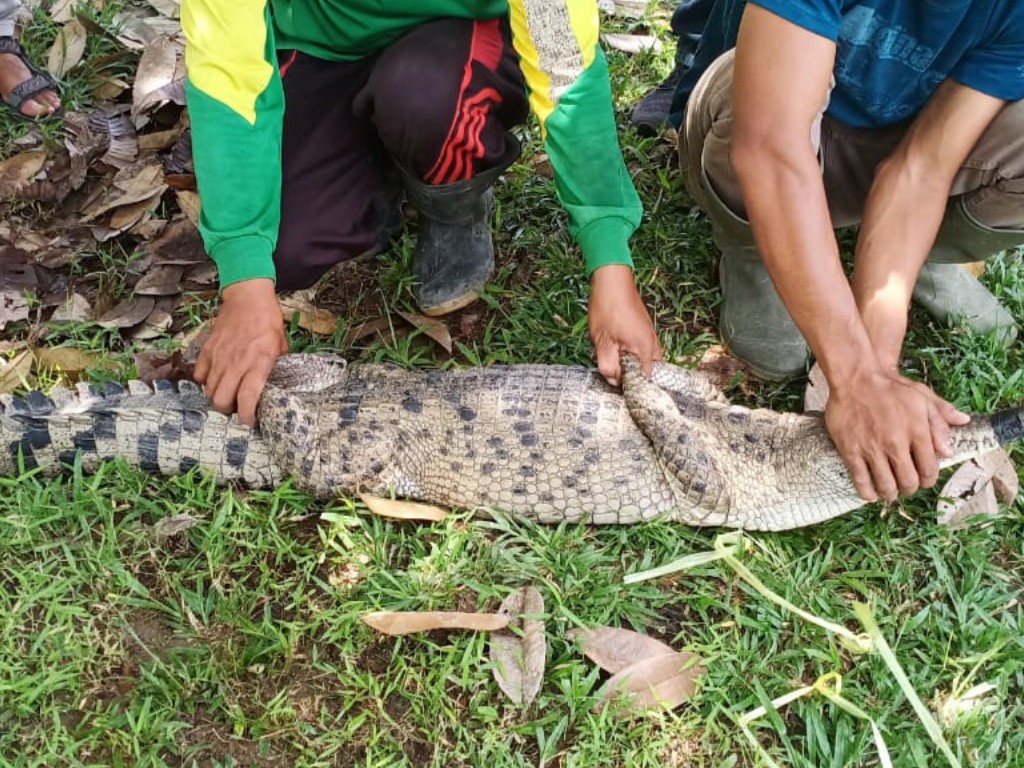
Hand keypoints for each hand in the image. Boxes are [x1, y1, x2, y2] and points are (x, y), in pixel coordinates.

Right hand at [193, 279, 288, 425]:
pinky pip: (199, 375)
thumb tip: (275, 383)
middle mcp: (236, 362)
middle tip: (236, 407)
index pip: (247, 397)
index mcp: (258, 362)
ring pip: (209, 391)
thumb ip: (277, 366)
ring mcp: (218, 357)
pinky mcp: (207, 350)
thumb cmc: (268, 320)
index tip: (249, 421)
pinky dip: (205, 382)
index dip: (246, 415)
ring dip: (217, 397)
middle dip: (228, 410)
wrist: (247, 297)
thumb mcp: (281, 344)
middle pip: (221, 400)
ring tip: (227, 394)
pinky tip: (215, 379)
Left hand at [588, 264, 661, 385]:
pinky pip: (640, 349)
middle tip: (611, 371)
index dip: (630, 387)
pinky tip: (615, 347)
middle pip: (645, 372)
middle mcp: (653, 345)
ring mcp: (650, 336)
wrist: (612, 280)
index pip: (645, 381)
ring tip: (611, 357)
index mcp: (645, 350)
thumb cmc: (607, 308)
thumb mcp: (602, 341)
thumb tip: (614, 381)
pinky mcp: (644, 329)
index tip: (615, 386)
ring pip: (642, 360)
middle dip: (629, 376)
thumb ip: (608, 364)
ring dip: (628, 363)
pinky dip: (630, 353)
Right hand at [825, 369, 969, 501]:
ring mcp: (872, 448)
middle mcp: (896, 443)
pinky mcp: (851, 450)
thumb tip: (951, 448)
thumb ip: (941, 421)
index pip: (929, 469)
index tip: (924, 480)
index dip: (928, 480)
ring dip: (891, 493)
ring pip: (886, 485)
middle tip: (906, 485)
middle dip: (910, 488)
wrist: (856, 378)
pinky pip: (860, 480)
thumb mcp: (923, 397)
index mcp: (917, 431)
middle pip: (908, 481)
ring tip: (890, 491)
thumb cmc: (890, 387)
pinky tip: (870, 493)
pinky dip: (867, 492)